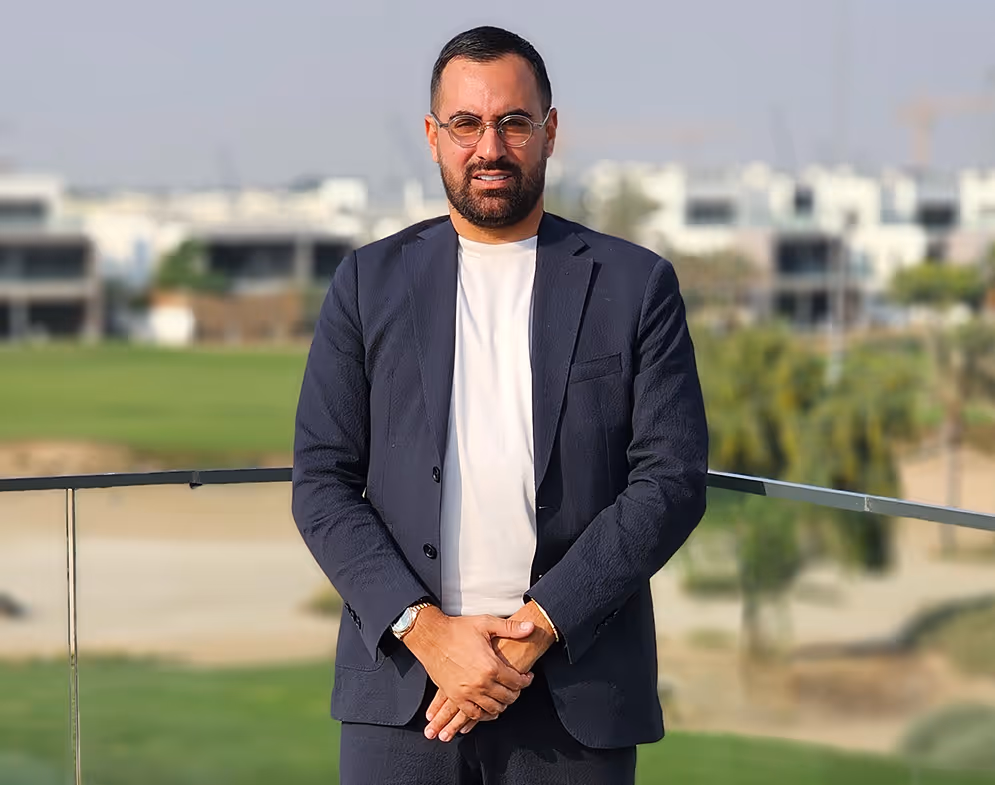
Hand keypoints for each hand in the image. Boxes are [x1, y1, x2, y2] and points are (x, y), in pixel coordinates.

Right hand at [403, 608, 534, 732]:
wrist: (431, 637)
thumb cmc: (457, 629)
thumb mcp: (486, 623)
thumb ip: (511, 628)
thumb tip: (531, 627)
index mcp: (491, 666)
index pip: (517, 682)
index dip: (526, 681)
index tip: (527, 677)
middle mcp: (481, 683)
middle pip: (507, 698)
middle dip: (515, 693)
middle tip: (516, 687)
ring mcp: (467, 693)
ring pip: (493, 709)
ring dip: (502, 705)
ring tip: (504, 698)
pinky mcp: (455, 697)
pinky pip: (474, 714)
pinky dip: (484, 716)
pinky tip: (488, 710)